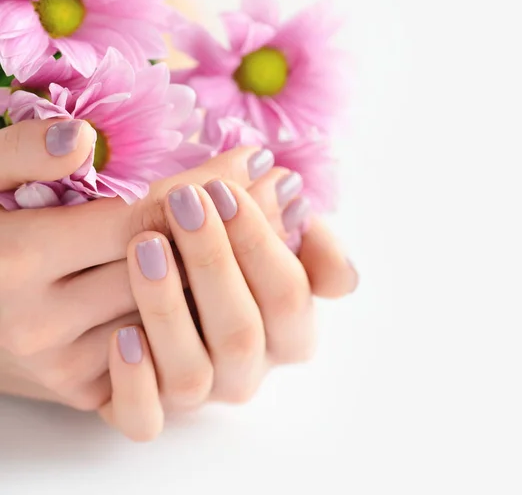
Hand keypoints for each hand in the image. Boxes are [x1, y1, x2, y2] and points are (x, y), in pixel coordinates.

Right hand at [0, 119, 302, 408]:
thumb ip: (21, 155)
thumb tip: (84, 139)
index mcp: (21, 259)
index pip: (144, 216)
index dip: (206, 185)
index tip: (252, 159)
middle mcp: (43, 322)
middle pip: (171, 267)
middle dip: (234, 224)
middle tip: (284, 188)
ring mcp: (65, 367)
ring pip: (177, 318)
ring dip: (232, 272)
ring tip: (279, 226)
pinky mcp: (81, 394)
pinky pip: (163, 365)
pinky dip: (203, 322)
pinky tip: (236, 287)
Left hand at [100, 179, 355, 440]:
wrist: (183, 290)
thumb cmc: (237, 258)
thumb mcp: (281, 240)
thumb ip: (310, 237)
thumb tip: (311, 226)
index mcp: (290, 333)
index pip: (288, 294)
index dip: (257, 242)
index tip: (224, 190)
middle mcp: (249, 371)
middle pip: (241, 332)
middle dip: (212, 261)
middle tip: (183, 202)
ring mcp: (201, 395)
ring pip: (192, 374)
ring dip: (169, 309)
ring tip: (145, 245)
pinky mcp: (151, 412)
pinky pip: (145, 420)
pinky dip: (134, 384)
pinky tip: (122, 335)